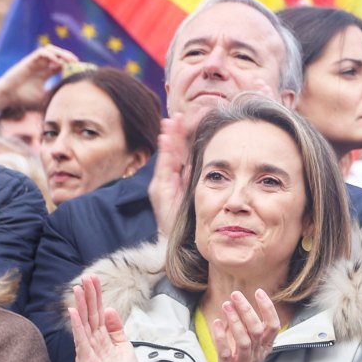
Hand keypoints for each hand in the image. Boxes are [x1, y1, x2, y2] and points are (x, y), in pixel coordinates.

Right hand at [0, 45, 76, 112]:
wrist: (8, 96)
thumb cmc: (24, 98)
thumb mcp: (45, 96)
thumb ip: (55, 92)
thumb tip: (71, 97)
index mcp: (45, 73)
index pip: (60, 65)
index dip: (70, 66)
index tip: (79, 70)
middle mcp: (41, 66)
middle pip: (58, 56)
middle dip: (68, 57)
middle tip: (78, 63)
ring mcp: (35, 62)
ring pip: (51, 50)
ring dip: (62, 53)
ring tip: (70, 60)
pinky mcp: (29, 60)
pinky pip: (42, 52)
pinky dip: (51, 55)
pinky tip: (57, 62)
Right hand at [70, 274, 143, 361]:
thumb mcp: (123, 345)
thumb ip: (115, 328)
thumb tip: (108, 309)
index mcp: (101, 339)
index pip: (97, 314)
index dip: (96, 297)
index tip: (93, 279)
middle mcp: (92, 344)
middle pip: (89, 316)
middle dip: (87, 297)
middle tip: (85, 278)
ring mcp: (88, 353)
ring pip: (83, 325)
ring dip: (80, 307)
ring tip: (78, 290)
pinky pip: (81, 342)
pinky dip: (77, 328)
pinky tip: (75, 314)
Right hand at [148, 115, 191, 237]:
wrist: (177, 245)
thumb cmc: (187, 222)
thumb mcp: (194, 195)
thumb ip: (194, 178)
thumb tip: (202, 161)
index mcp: (177, 179)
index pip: (179, 154)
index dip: (181, 137)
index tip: (185, 120)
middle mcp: (167, 180)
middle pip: (171, 152)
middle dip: (173, 133)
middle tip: (177, 116)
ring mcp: (162, 185)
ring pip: (166, 158)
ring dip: (168, 139)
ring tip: (170, 123)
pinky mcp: (160, 192)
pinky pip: (163, 169)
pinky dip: (165, 154)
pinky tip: (165, 140)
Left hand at [208, 289, 280, 361]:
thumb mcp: (248, 347)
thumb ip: (242, 328)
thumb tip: (233, 307)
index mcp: (264, 348)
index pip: (273, 326)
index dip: (268, 308)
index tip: (259, 292)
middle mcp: (256, 356)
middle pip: (258, 331)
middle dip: (248, 310)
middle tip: (237, 295)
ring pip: (244, 341)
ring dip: (235, 321)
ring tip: (226, 305)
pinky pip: (226, 353)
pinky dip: (221, 337)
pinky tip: (216, 323)